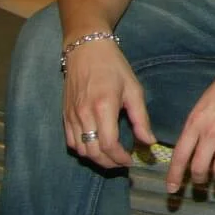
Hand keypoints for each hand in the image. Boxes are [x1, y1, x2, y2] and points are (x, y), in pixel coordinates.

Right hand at [63, 36, 153, 168]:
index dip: (120, 158)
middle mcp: (84, 115)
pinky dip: (83, 150)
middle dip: (109, 162)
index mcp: (103, 107)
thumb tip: (149, 142)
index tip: (131, 160)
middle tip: (123, 163)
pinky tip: (96, 147)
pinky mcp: (64, 116)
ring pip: (80, 149)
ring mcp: (71, 116)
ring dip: (96, 158)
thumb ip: (141, 118)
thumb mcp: (134, 89)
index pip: (108, 144)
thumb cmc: (114, 67)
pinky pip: (70, 141)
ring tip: (112, 157)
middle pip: (93, 152)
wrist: (86, 50)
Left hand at [165, 62, 214, 193]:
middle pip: (199, 168)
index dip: (174, 176)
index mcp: (195, 123)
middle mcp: (210, 133)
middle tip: (201, 182)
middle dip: (198, 180)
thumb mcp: (203, 104)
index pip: (180, 156)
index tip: (172, 189)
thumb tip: (193, 146)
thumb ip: (196, 125)